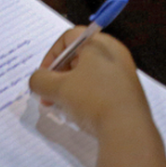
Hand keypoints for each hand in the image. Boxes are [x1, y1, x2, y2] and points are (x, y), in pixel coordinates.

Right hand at [29, 30, 152, 135]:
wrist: (127, 128)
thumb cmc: (94, 99)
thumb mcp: (59, 88)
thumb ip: (40, 80)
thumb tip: (37, 80)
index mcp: (99, 43)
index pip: (68, 38)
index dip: (51, 55)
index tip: (44, 76)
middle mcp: (114, 53)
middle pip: (78, 56)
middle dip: (58, 75)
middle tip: (49, 94)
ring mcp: (123, 72)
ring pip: (89, 73)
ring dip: (70, 87)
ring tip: (61, 106)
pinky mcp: (128, 91)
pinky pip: (102, 86)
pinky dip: (87, 95)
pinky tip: (80, 112)